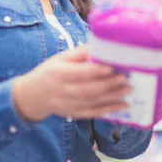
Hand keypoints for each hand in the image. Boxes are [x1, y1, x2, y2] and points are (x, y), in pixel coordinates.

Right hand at [13, 46, 130, 121]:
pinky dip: (110, 110)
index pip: (80, 73)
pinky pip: (94, 113)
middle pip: (89, 89)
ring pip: (94, 102)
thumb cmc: (49, 72)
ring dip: (114, 97)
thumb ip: (79, 53)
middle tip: (127, 79)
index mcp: (59, 73)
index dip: (97, 71)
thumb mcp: (59, 58)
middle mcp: (63, 91)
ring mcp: (68, 105)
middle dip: (110, 85)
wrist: (33, 96)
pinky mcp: (74, 114)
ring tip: (129, 90)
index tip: (112, 67)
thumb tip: (100, 47)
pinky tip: (123, 106)